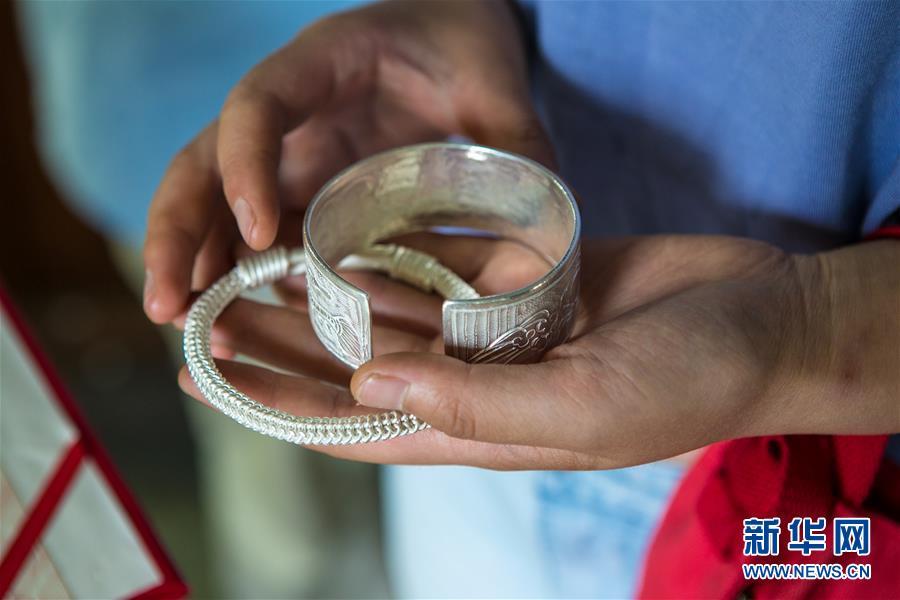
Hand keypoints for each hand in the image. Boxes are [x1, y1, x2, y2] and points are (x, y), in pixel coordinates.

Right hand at [143, 0, 552, 323]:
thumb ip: (513, 136)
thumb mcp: (492, 80)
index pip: (258, 105)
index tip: (259, 230)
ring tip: (184, 330)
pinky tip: (230, 323)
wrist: (446, 32)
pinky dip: (234, 272)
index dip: (245, 165)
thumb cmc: (461, 44)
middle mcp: (286, 111)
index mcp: (321, 65)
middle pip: (201, 162)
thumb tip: (543, 212)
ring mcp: (284, 151)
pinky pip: (251, 228)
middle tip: (166, 305)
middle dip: (178, 234)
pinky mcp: (296, 185)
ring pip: (211, 203)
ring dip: (192, 264)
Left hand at [176, 234, 899, 469]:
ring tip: (257, 272)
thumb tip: (368, 385)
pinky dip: (392, 256)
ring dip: (327, 297)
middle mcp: (476, 384)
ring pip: (390, 314)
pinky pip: (441, 268)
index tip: (210, 382)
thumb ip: (476, 407)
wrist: (760, 318)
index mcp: (483, 432)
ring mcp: (496, 331)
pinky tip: (341, 238)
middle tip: (212, 316)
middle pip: (357, 368)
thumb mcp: (585, 410)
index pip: (356, 428)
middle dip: (285, 349)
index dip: (280, 409)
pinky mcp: (520, 282)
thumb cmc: (688, 380)